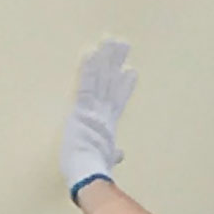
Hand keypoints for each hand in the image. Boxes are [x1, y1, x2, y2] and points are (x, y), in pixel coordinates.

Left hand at [61, 41, 135, 198]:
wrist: (88, 173)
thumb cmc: (93, 169)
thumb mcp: (106, 159)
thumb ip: (113, 154)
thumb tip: (120, 155)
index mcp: (107, 125)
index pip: (117, 100)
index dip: (124, 85)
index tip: (131, 71)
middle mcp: (103, 113)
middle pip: (111, 82)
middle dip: (117, 63)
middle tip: (123, 45)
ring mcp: (94, 109)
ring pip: (101, 79)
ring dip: (106, 59)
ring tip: (111, 41)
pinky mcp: (82, 108)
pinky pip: (85, 85)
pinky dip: (88, 69)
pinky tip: (91, 53)